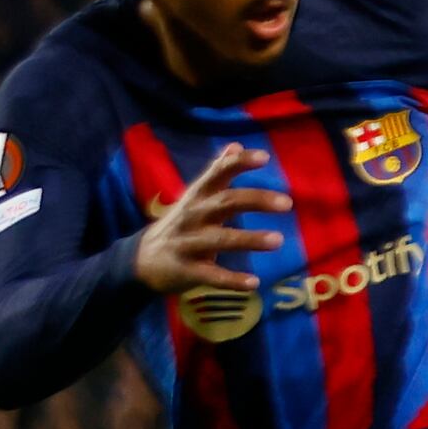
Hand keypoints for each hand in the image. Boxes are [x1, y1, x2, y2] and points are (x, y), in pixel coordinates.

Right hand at [128, 141, 284, 300]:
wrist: (140, 260)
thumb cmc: (180, 225)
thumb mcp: (195, 197)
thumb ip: (216, 173)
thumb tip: (236, 144)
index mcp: (197, 197)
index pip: (217, 174)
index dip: (238, 163)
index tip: (264, 157)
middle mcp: (192, 216)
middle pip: (224, 203)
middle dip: (255, 201)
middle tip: (287, 203)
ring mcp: (187, 243)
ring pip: (219, 239)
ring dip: (248, 239)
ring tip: (278, 240)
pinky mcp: (185, 270)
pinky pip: (210, 276)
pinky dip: (231, 280)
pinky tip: (253, 283)